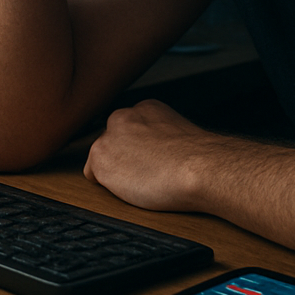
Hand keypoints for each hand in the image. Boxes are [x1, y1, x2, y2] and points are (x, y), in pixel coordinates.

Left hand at [83, 99, 245, 212]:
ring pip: (102, 159)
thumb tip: (157, 152)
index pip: (127, 130)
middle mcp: (123, 116)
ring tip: (143, 181)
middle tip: (147, 173)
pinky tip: (132, 186)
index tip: (150, 161)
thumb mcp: (178, 135)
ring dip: (115, 172)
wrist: (200, 167)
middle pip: (111, 142)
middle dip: (122, 158)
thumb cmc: (198, 160)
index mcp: (145, 108)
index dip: (137, 151)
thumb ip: (159, 136)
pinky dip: (107, 186)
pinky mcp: (100, 157)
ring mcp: (109, 136)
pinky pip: (94, 176)